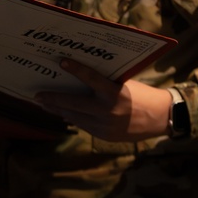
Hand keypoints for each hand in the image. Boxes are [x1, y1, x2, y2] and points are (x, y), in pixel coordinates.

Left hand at [34, 58, 170, 141]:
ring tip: (45, 104)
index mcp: (114, 93)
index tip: (61, 61)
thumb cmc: (142, 95)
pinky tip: (63, 113)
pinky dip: (73, 118)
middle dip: (53, 100)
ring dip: (59, 110)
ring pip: (75, 117)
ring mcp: (104, 126)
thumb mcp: (124, 83)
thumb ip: (104, 80)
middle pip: (73, 104)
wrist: (160, 118)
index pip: (91, 78)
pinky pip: (83, 126)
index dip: (76, 69)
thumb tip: (82, 72)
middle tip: (37, 95)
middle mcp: (107, 111)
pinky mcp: (104, 136)